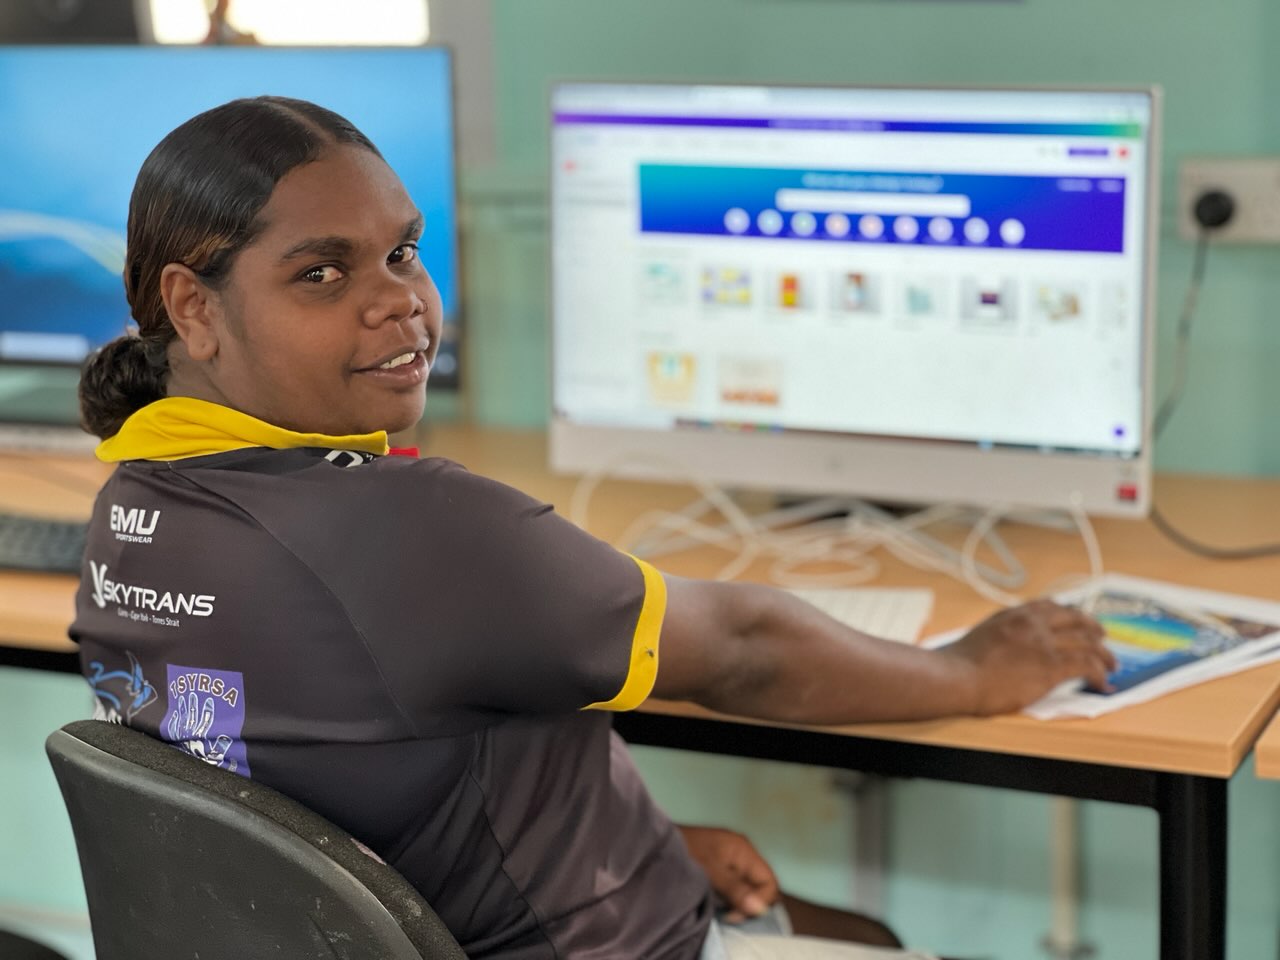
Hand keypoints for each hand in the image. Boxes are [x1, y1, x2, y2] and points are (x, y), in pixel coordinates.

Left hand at [676, 826, 778, 922]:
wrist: (654, 842)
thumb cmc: (683, 849)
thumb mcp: (710, 870)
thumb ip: (735, 888)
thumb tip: (760, 909)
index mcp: (744, 850)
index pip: (769, 882)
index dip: (760, 901)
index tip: (734, 912)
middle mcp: (741, 855)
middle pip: (759, 888)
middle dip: (747, 904)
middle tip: (725, 913)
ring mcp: (729, 862)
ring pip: (745, 890)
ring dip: (734, 902)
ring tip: (715, 905)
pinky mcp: (718, 869)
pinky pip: (732, 889)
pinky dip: (725, 898)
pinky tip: (711, 900)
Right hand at [943, 599, 1116, 714]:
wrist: (957, 676)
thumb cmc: (960, 663)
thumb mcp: (983, 634)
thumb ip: (1004, 632)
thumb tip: (1014, 644)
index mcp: (1015, 614)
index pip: (1050, 606)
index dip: (1070, 613)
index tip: (1077, 619)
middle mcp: (1033, 623)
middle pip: (1075, 620)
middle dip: (1093, 628)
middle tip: (1102, 637)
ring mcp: (1044, 643)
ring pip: (1087, 643)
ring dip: (1103, 654)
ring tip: (1111, 664)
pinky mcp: (1051, 666)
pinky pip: (1086, 666)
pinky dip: (1099, 674)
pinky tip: (1102, 682)